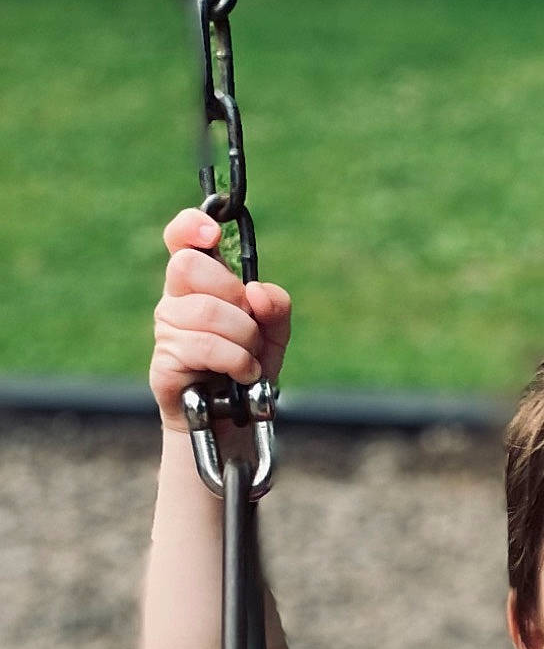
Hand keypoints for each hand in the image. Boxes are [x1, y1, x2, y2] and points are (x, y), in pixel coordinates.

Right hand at [149, 208, 291, 431]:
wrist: (235, 422)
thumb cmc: (247, 371)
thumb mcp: (273, 335)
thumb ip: (275, 307)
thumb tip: (258, 292)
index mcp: (199, 285)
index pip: (181, 240)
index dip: (190, 226)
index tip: (213, 234)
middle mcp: (176, 301)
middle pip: (189, 267)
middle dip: (231, 294)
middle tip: (249, 323)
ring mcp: (166, 331)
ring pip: (204, 311)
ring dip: (243, 337)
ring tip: (251, 360)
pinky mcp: (165, 362)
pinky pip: (203, 345)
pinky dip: (235, 360)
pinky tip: (244, 374)